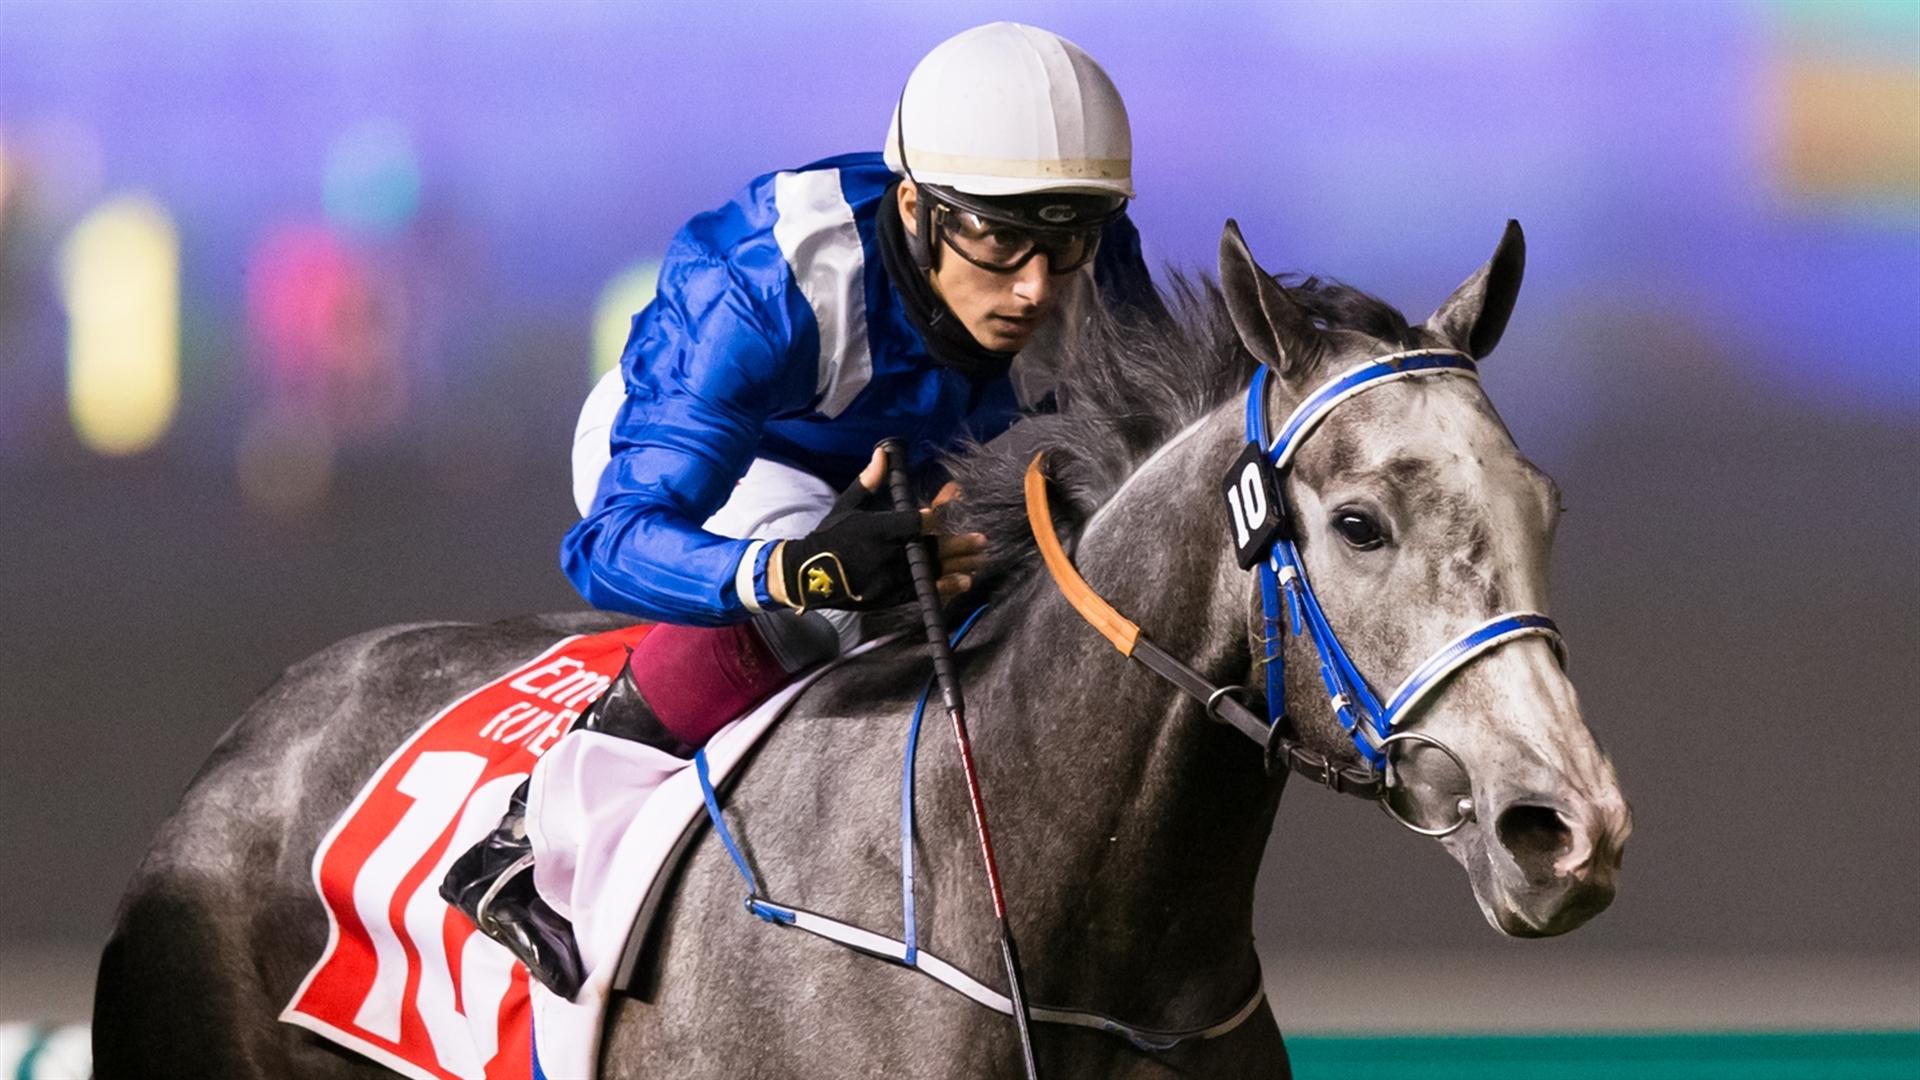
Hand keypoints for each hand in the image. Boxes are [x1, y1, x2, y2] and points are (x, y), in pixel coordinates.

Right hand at [767, 452, 987, 609]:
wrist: (810, 575)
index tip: (952, 504)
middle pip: (929, 548)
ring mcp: (889, 578)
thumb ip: (869, 481)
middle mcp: (886, 554)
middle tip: (982, 540)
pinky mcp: (890, 596)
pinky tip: (963, 582)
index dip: (933, 515)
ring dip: (958, 565)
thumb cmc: (831, 535)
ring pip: (930, 571)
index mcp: (876, 529)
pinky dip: (944, 587)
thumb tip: (883, 453)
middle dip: (958, 544)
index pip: (912, 522)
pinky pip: (922, 591)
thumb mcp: (848, 505)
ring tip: (980, 560)